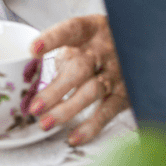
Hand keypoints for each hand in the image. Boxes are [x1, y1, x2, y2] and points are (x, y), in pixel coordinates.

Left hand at [28, 14, 128, 146]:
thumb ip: (60, 54)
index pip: (71, 29)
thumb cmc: (98, 45)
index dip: (52, 39)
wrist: (136, 47)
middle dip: (56, 89)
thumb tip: (29, 76)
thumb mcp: (81, 41)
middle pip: (80, 67)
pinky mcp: (125, 93)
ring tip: (45, 123)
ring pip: (93, 91)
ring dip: (67, 109)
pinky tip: (74, 136)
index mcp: (92, 29)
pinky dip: (91, 126)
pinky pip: (108, 111)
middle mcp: (106, 48)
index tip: (32, 50)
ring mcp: (117, 71)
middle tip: (35, 106)